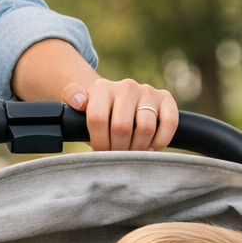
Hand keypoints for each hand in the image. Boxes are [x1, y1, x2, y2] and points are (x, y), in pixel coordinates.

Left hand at [62, 78, 177, 151]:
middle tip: (116, 156)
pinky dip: (161, 141)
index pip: (98, 119)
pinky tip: (150, 147)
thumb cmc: (99, 112)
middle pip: (121, 127)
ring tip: (131, 153)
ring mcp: (147, 91)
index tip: (100, 153)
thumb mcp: (79, 108)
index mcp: (101, 88)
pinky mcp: (166, 98)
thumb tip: (77, 101)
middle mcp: (126, 86)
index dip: (99, 142)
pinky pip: (169, 123)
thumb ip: (73, 99)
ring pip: (145, 127)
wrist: (118, 101)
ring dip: (138, 148)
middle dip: (118, 149)